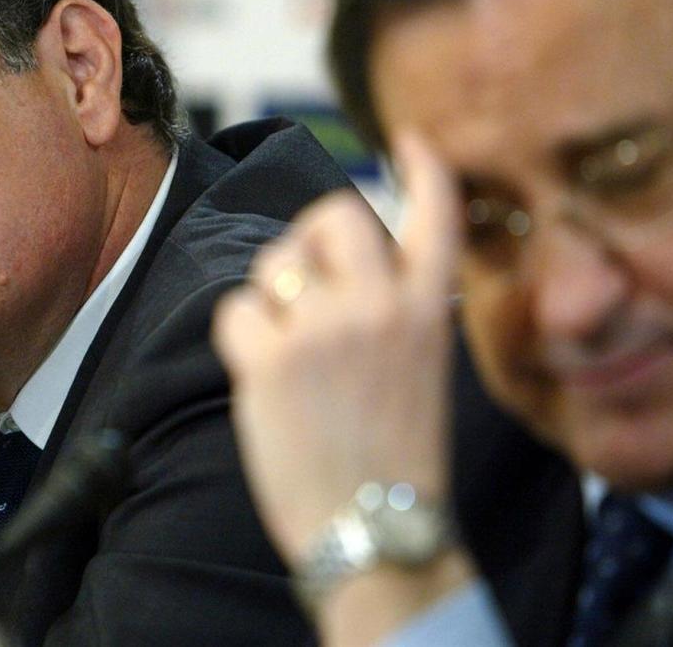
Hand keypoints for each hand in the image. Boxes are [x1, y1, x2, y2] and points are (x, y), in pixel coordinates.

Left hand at [213, 132, 474, 637]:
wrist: (377, 531)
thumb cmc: (396, 459)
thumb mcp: (419, 371)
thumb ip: (392, 312)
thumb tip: (335, 269)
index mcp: (428, 312)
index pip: (436, 218)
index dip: (425, 171)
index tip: (412, 141)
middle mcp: (381, 305)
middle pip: (333, 214)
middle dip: (310, 236)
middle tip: (306, 281)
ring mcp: (326, 327)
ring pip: (275, 260)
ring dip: (272, 293)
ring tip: (289, 347)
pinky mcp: (273, 358)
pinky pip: (236, 309)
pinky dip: (241, 337)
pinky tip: (263, 376)